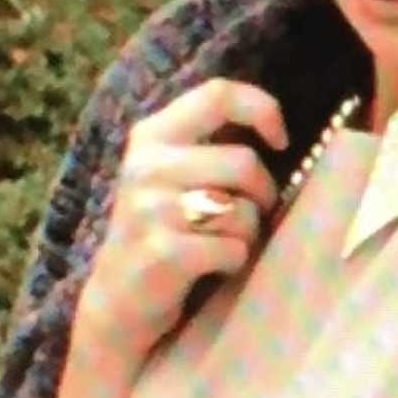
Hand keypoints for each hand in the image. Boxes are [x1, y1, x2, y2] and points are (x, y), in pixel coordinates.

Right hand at [73, 79, 286, 358]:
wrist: (118, 303)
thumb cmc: (161, 233)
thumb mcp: (171, 176)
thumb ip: (208, 146)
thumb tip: (275, 129)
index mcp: (151, 136)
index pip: (218, 94)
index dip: (262, 109)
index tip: (280, 142)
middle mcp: (146, 166)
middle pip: (244, 162)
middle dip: (263, 194)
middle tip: (252, 214)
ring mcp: (150, 209)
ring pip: (243, 210)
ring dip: (246, 233)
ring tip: (219, 243)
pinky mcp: (162, 252)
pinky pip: (233, 249)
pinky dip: (233, 263)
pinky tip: (209, 269)